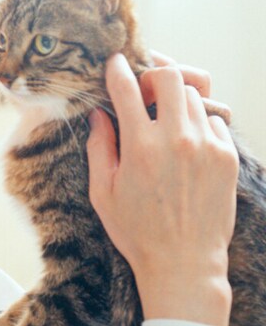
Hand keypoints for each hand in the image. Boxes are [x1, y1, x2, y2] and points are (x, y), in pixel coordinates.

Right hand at [86, 53, 238, 325]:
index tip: (115, 62)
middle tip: (144, 90)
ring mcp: (206, 146)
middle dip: (153, 76)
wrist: (183, 263)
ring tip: (164, 119)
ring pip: (193, 96)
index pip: (126, 88)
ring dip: (175, 101)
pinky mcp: (227, 157)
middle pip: (169, 78)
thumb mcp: (101, 191)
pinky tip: (186, 142)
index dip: (117, 69)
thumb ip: (99, 147)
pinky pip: (213, 120)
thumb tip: (97, 115)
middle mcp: (175, 139)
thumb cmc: (136, 230)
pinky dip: (198, 122)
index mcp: (139, 146)